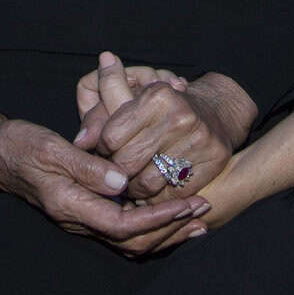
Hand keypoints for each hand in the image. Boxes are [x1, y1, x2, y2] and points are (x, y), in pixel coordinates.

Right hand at [0, 110, 209, 256]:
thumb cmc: (21, 144)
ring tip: (195, 218)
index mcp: (70, 205)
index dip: (158, 219)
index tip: (187, 204)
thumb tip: (121, 181)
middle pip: (132, 242)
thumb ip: (87, 165)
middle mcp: (77, 219)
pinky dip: (149, 223)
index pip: (123, 225)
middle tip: (204, 212)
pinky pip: (122, 227)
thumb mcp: (51, 148)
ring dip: (164, 231)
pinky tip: (168, 212)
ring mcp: (81, 217)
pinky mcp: (84, 209)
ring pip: (129, 240)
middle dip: (170, 230)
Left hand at [72, 52, 253, 203]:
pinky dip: (158, 198)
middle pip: (127, 163)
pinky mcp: (214, 160)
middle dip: (117, 172)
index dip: (102, 149)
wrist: (214, 112)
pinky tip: (155, 189)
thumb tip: (79, 142)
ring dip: (135, 189)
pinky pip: (172, 195)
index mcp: (156, 96)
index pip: (110, 138)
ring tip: (134, 181)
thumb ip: (98, 116)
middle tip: (117, 172)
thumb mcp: (128, 101)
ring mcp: (199, 139)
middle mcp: (180, 115)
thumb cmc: (161, 109)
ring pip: (147, 184)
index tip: (106, 151)